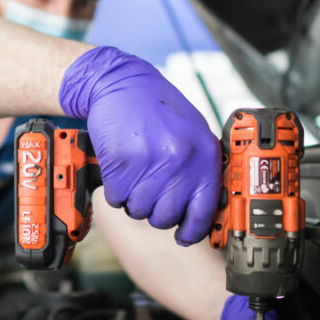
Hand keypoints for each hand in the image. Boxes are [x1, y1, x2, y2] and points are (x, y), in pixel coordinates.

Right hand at [59, 46, 219, 244]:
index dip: (191, 231)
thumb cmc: (158, 110)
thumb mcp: (193, 135)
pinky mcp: (121, 164)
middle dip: (155, 211)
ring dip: (133, 199)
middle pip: (165, 218)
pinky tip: (122, 168)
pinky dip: (115, 189)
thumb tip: (202, 211)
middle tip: (151, 190)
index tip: (183, 235)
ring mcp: (150, 163)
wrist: (121, 84)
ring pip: (138, 211)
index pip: (203, 213)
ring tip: (136, 173)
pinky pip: (116, 199)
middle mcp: (180, 161)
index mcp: (204, 156)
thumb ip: (200, 170)